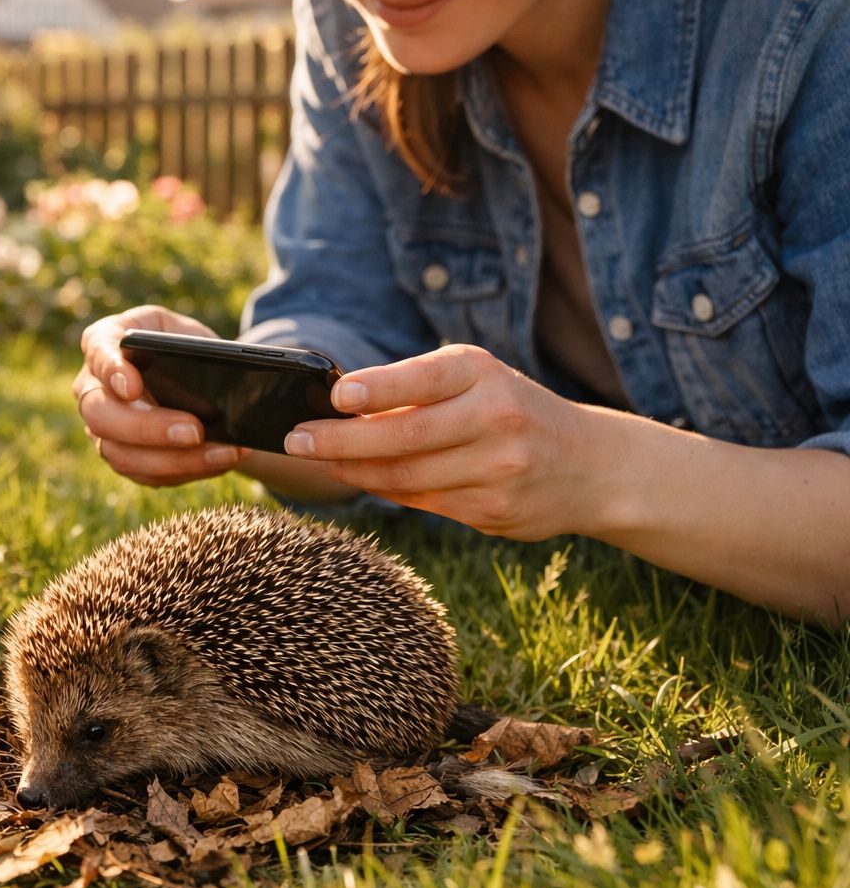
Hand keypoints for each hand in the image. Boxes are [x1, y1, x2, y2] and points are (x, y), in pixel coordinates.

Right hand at [73, 305, 250, 486]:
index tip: (133, 386)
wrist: (189, 375)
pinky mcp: (122, 457)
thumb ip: (192, 345)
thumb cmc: (182, 345)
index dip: (112, 371)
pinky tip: (219, 461)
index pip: (98, 353)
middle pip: (101, 415)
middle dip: (148, 428)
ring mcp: (102, 428)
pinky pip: (146, 474)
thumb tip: (220, 368)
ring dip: (176, 459)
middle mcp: (92, 388)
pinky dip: (187, 470)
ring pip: (122, 455)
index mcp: (104, 342)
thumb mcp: (188, 332)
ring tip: (222, 453)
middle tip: (195, 431)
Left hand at [283, 344, 601, 539]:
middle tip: (297, 440)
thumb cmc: (511, 410)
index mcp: (485, 375)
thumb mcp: (478, 381)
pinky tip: (360, 478)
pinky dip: (383, 489)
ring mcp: (497, 470)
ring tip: (318, 460)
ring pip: (404, 477)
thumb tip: (338, 404)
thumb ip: (419, 388)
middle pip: (403, 437)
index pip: (424, 379)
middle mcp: (496, 419)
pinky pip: (420, 502)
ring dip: (352, 470)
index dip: (377, 388)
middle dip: (340, 441)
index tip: (336, 396)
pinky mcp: (493, 512)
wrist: (591, 465)